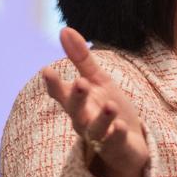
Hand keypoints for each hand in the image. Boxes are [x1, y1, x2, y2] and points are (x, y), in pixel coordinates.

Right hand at [41, 27, 149, 176]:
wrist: (130, 144)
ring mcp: (100, 136)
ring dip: (102, 118)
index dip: (54, 84)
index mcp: (78, 102)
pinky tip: (121, 126)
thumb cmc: (108, 109)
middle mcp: (84, 120)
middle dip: (76, 99)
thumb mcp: (98, 81)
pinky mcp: (117, 147)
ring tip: (110, 105)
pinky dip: (116, 134)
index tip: (47, 71)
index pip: (62, 93)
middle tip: (79, 83)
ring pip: (95, 129)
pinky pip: (114, 142)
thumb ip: (81, 59)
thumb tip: (63, 29)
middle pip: (75, 111)